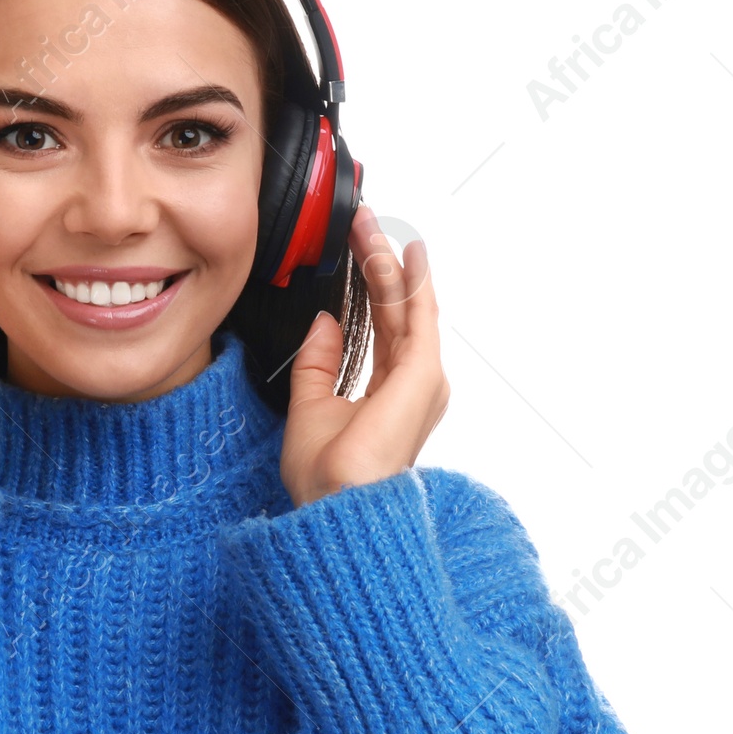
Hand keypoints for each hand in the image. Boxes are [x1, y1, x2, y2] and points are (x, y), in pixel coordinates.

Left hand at [279, 205, 449, 507]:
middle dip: (378, 266)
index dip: (369, 290)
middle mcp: (413, 386)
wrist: (338, 508)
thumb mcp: (310, 408)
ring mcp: (422, 380)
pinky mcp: (422, 374)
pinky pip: (419, 315)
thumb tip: (324, 323)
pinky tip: (407, 253)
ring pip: (405, 306)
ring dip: (388, 264)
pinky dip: (413, 281)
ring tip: (370, 228)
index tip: (355, 256)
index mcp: (389, 396)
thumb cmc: (326, 479)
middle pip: (396, 311)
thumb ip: (317, 364)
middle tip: (362, 226)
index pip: (381, 329)